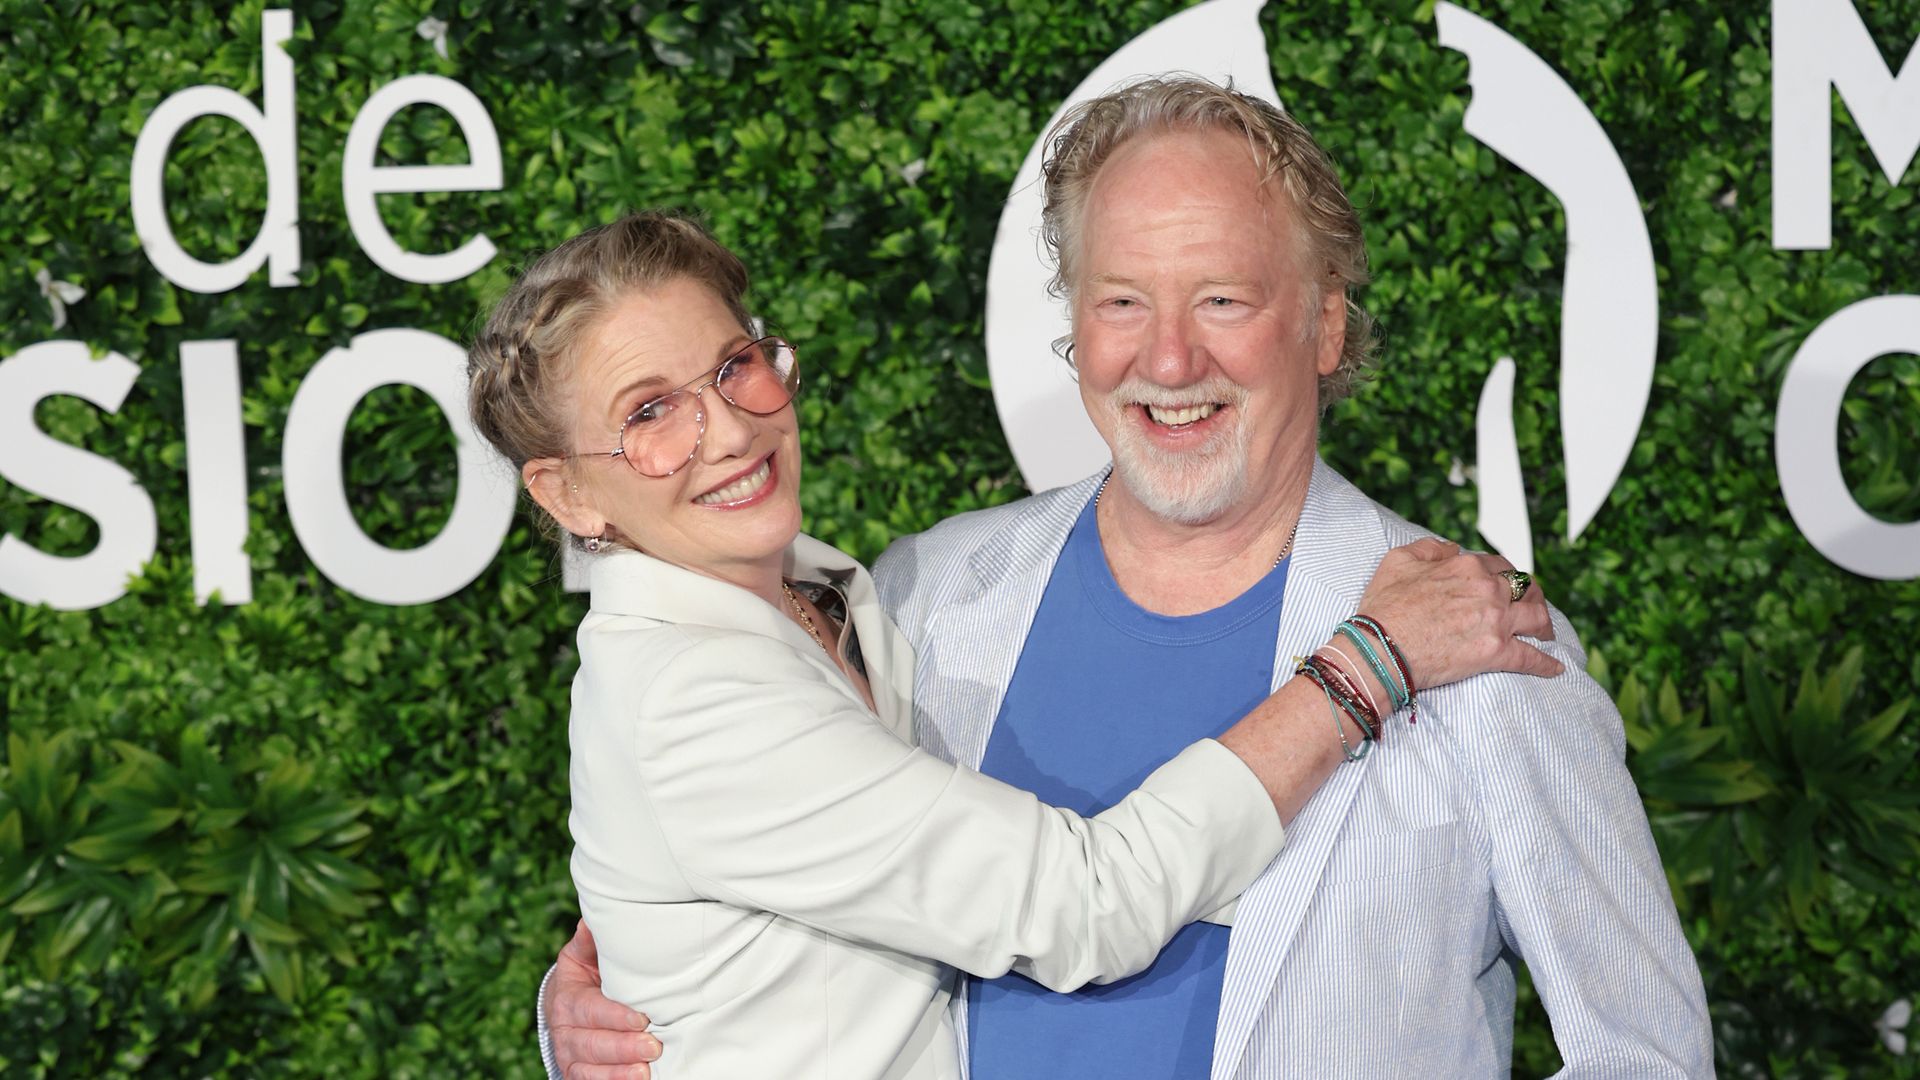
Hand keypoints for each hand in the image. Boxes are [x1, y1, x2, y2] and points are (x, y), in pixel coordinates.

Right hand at [549, 920, 661, 1079]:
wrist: (563, 1008)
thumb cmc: (584, 976)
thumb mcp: (583, 955)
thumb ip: (590, 940)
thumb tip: (592, 918)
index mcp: (568, 1001)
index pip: (590, 1011)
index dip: (614, 1016)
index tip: (641, 1019)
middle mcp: (565, 1032)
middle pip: (591, 1044)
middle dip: (623, 1047)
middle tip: (653, 1047)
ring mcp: (571, 1057)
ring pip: (590, 1069)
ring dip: (618, 1073)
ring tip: (645, 1072)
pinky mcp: (578, 1075)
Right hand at [1352, 538, 1563, 690]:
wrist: (1381, 648)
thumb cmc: (1384, 607)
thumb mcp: (1397, 561)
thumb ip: (1428, 548)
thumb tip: (1452, 549)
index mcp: (1467, 567)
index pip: (1498, 565)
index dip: (1502, 574)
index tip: (1501, 584)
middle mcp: (1487, 590)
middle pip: (1525, 588)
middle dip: (1532, 595)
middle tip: (1531, 604)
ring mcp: (1496, 622)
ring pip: (1537, 617)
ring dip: (1544, 624)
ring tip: (1545, 632)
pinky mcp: (1496, 653)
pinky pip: (1531, 658)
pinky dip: (1546, 664)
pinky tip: (1555, 668)